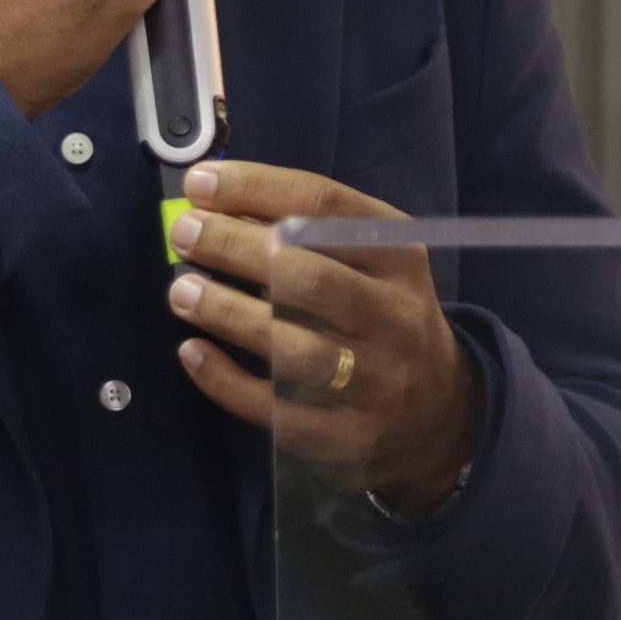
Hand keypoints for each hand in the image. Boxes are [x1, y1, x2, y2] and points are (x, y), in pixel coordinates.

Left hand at [164, 161, 477, 514]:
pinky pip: (275, 409)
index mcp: (399, 257)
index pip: (326, 208)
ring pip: (293, 347)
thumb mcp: (370, 262)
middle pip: (308, 277)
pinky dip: (225, 380)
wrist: (439, 411)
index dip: (257, 189)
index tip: (200, 183)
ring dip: (227, 313)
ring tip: (181, 292)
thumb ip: (307, 231)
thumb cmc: (381, 316)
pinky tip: (192, 352)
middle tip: (184, 235)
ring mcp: (373, 382)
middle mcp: (394, 316)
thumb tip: (216, 204)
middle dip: (234, 248)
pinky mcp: (346, 436)